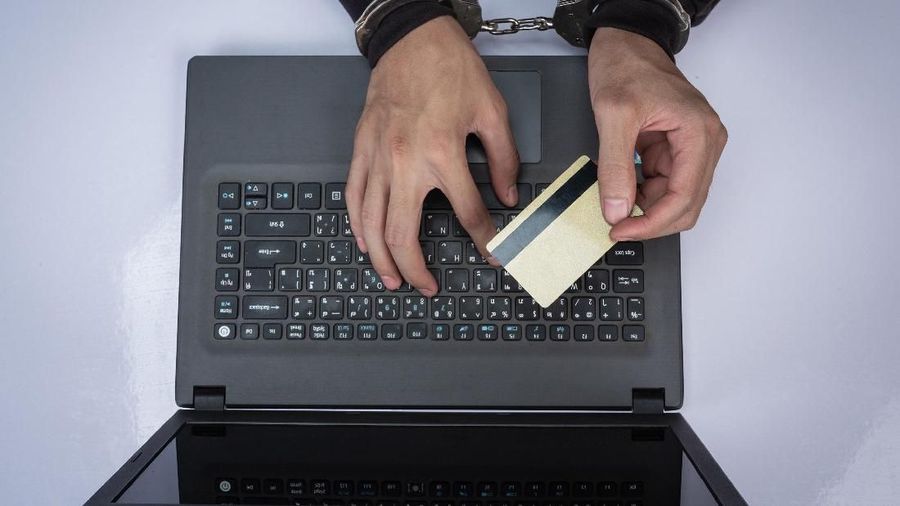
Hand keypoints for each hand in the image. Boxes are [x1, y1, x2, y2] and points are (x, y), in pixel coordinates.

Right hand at [346, 16, 517, 295]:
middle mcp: (405, 162)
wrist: (411, 39)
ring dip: (381, 260)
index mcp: (443, 153)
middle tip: (427, 287)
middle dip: (417, 270)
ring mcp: (377, 159)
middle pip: (404, 235)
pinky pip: (353, 198)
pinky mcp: (360, 151)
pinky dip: (357, 226)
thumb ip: (503, 159)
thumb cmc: (448, 68)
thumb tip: (509, 194)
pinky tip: (365, 243)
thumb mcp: (491, 111)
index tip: (492, 255)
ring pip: (371, 225)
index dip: (484, 241)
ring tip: (393, 279)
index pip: (468, 213)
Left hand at [588, 28, 726, 239]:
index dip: (652, 223)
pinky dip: (641, 194)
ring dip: (645, 208)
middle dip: (651, 221)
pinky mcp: (674, 150)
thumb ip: (615, 167)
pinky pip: (662, 185)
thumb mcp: (613, 115)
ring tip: (613, 201)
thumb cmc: (627, 66)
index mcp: (698, 134)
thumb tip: (617, 209)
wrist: (626, 44)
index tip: (621, 230)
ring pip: (674, 199)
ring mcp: (691, 147)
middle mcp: (703, 143)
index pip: (684, 198)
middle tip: (616, 226)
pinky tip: (622, 188)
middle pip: (686, 205)